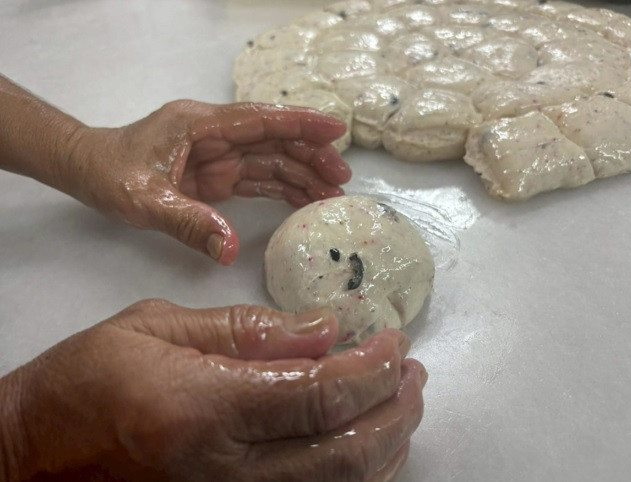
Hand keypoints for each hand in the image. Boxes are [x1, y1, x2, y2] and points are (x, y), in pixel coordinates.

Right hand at [3, 300, 426, 481]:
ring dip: (387, 444)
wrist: (36, 455)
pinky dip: (357, 475)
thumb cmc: (88, 381)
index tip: (393, 341)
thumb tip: (325, 328)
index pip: (319, 393)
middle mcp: (224, 470)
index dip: (371, 367)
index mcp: (203, 409)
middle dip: (395, 407)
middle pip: (345, 451)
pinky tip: (368, 444)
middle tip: (412, 371)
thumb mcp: (158, 327)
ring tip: (402, 401)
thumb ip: (248, 329)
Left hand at [70, 102, 351, 264]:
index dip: (300, 124)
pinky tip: (306, 201)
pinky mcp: (218, 176)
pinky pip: (258, 181)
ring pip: (271, 161)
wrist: (88, 171)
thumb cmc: (110, 174)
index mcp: (201, 125)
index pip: (260, 121)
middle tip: (341, 179)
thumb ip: (188, 222)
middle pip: (274, 141)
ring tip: (333, 194)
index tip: (335, 129)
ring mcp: (219, 156)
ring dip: (302, 175)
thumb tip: (231, 250)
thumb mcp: (144, 199)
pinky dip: (283, 190)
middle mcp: (216, 136)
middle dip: (310, 156)